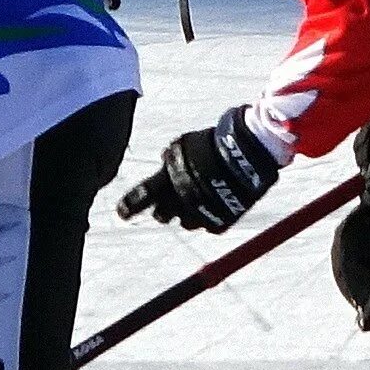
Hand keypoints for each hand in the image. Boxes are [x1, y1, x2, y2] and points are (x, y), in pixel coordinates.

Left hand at [118, 107, 281, 231]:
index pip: (141, 199)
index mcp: (167, 182)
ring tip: (200, 195)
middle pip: (161, 216)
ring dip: (188, 212)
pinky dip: (210, 215)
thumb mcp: (184, 146)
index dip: (129, 207)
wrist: (246, 156)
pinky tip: (217, 199)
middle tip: (171, 200)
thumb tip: (163, 161)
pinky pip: (207, 224)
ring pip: (185, 222)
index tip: (122, 213)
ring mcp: (199, 215)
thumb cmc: (213, 145)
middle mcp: (179, 202)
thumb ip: (170, 159)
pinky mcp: (218, 223)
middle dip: (163, 209)